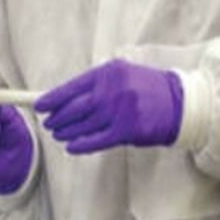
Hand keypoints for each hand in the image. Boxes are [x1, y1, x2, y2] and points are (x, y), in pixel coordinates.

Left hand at [35, 59, 182, 153]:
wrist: (180, 102)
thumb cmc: (146, 88)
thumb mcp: (122, 74)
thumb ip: (96, 84)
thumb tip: (63, 98)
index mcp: (108, 72)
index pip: (71, 87)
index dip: (52, 99)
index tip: (39, 106)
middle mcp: (112, 90)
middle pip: (73, 108)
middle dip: (57, 118)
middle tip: (49, 123)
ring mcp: (119, 111)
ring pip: (82, 126)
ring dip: (66, 132)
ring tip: (58, 134)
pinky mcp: (126, 130)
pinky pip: (96, 140)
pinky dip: (80, 145)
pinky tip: (71, 146)